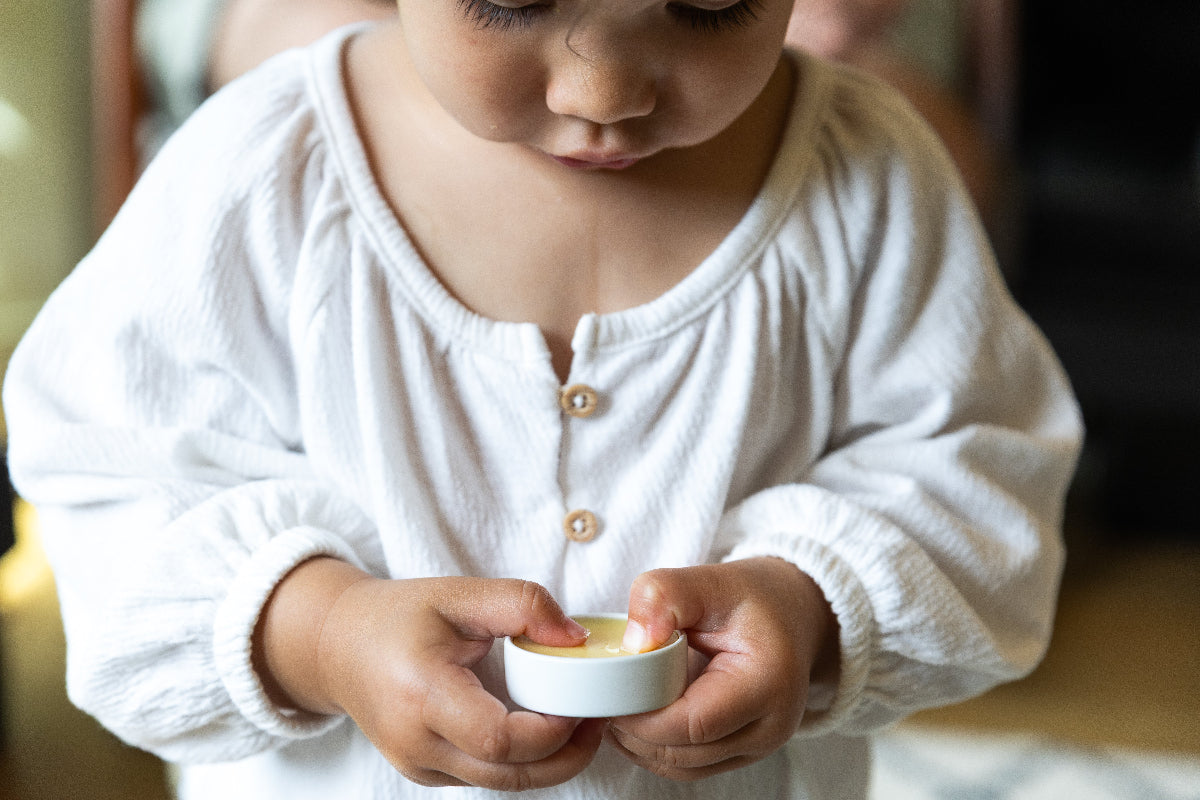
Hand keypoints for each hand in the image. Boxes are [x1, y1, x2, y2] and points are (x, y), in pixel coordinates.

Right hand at [254, 560, 604, 789]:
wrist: (337, 645)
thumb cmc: (398, 616)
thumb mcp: (459, 592)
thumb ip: (521, 604)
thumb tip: (574, 637)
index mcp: (422, 693)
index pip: (500, 738)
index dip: (554, 729)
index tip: (585, 701)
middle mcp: (416, 742)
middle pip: (510, 774)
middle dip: (567, 753)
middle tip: (599, 717)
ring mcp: (419, 766)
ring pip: (503, 785)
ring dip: (551, 762)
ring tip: (581, 722)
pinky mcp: (426, 774)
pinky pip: (487, 779)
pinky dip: (523, 762)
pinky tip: (544, 728)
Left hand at [608, 557, 836, 780]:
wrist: (790, 616)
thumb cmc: (751, 599)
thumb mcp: (709, 580)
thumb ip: (666, 596)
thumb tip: (634, 640)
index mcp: (768, 683)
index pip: (693, 723)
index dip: (643, 715)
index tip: (610, 691)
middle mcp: (770, 726)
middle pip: (684, 752)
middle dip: (635, 732)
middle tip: (602, 698)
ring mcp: (759, 746)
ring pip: (682, 766)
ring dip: (640, 744)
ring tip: (614, 707)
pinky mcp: (741, 752)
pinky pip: (688, 765)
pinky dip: (655, 748)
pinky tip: (634, 720)